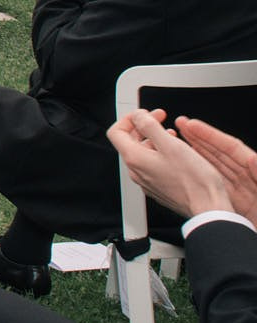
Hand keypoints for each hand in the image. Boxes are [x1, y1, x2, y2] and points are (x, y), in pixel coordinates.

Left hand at [108, 109, 233, 218]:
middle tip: (161, 118)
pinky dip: (160, 153)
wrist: (207, 207)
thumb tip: (138, 116)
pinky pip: (152, 165)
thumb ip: (150, 126)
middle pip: (129, 141)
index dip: (129, 119)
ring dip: (154, 139)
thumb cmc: (194, 179)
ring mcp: (146, 181)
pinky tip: (175, 152)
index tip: (144, 114)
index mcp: (134, 158)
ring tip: (171, 134)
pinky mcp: (157, 187)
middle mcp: (136, 171)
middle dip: (144, 126)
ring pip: (143, 153)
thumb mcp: (171, 144)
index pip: (116, 132)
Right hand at [175, 118, 256, 220]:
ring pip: (212, 167)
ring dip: (196, 153)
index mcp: (255, 172)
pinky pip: (211, 185)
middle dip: (199, 138)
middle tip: (181, 125)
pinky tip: (186, 168)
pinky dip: (199, 174)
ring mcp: (239, 193)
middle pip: (219, 154)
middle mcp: (247, 179)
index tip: (192, 124)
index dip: (210, 135)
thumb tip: (253, 159)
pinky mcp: (231, 206)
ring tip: (178, 141)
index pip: (231, 148)